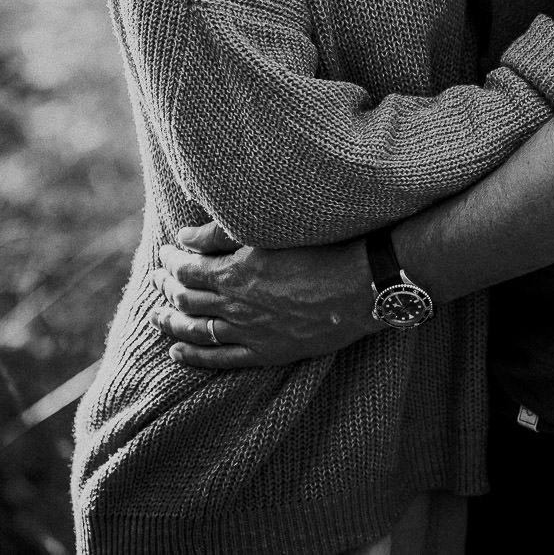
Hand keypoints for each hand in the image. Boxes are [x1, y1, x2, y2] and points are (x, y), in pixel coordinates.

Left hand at [150, 221, 378, 369]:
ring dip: (171, 323)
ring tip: (155, 316)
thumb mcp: (270, 231)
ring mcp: (250, 332)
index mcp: (236, 271)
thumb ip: (221, 233)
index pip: (188, 269)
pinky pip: (220, 359)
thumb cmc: (322, 246)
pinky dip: (194, 356)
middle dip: (167, 288)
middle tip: (156, 279)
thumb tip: (183, 238)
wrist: (362, 284)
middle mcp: (236, 305)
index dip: (172, 262)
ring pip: (197, 331)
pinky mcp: (267, 352)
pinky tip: (177, 352)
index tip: (165, 254)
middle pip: (187, 299)